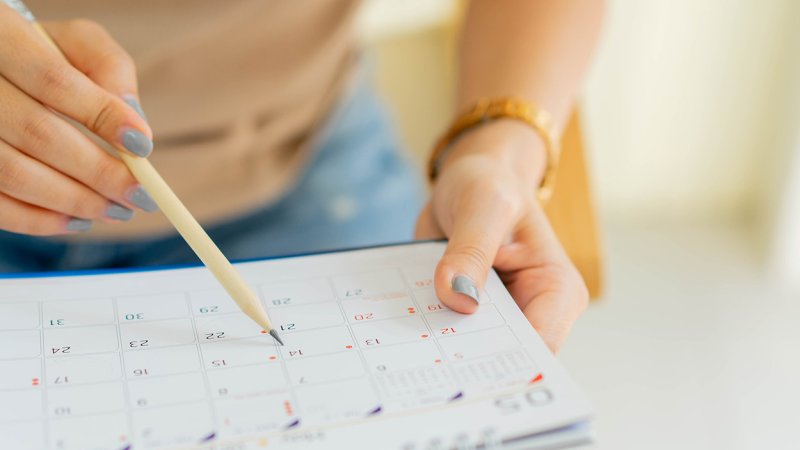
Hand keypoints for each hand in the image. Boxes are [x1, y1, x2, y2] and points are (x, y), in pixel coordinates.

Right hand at [0, 9, 155, 235]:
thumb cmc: (46, 55)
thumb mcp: (79, 45)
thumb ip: (110, 69)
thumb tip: (135, 122)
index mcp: (3, 39)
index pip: (54, 82)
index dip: (103, 117)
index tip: (144, 147)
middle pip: (37, 134)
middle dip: (99, 172)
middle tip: (141, 195)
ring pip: (14, 174)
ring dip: (75, 201)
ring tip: (118, 210)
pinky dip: (41, 220)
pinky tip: (80, 220)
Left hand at [415, 120, 588, 352]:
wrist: (471, 180)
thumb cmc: (490, 185)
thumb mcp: (483, 205)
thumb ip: (471, 250)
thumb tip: (457, 297)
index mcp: (557, 291)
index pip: (537, 345)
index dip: (503, 363)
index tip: (460, 368)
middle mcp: (533, 311)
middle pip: (502, 357)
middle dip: (466, 361)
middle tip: (421, 361)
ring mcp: (498, 317)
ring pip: (469, 352)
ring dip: (438, 349)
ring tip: (403, 347)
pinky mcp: (466, 314)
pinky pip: (445, 334)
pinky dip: (423, 330)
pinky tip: (396, 329)